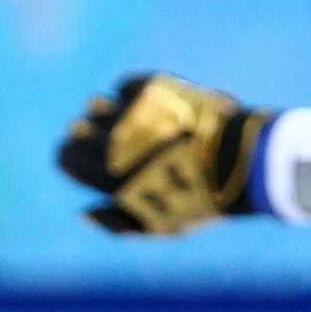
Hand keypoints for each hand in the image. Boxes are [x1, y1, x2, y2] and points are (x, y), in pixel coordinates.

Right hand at [57, 73, 273, 235]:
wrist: (243, 164)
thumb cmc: (199, 201)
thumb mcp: (159, 225)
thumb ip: (117, 223)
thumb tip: (82, 214)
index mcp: (115, 180)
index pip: (68, 159)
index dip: (67, 154)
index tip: (73, 152)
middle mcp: (121, 146)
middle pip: (82, 131)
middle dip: (83, 132)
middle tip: (93, 133)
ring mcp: (139, 117)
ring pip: (102, 107)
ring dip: (103, 111)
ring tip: (114, 116)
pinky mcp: (158, 92)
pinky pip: (128, 86)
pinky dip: (127, 91)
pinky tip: (135, 100)